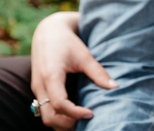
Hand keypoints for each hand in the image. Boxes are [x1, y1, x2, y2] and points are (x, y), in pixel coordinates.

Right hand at [30, 11, 117, 130]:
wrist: (48, 31)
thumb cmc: (66, 41)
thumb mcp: (84, 55)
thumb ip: (97, 72)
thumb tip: (115, 87)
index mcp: (50, 76)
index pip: (59, 104)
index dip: (75, 113)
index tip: (91, 114)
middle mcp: (40, 85)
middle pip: (49, 117)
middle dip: (67, 124)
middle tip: (88, 121)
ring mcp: (37, 89)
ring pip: (45, 116)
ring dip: (61, 123)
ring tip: (81, 121)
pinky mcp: (38, 90)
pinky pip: (44, 110)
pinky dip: (57, 117)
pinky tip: (73, 116)